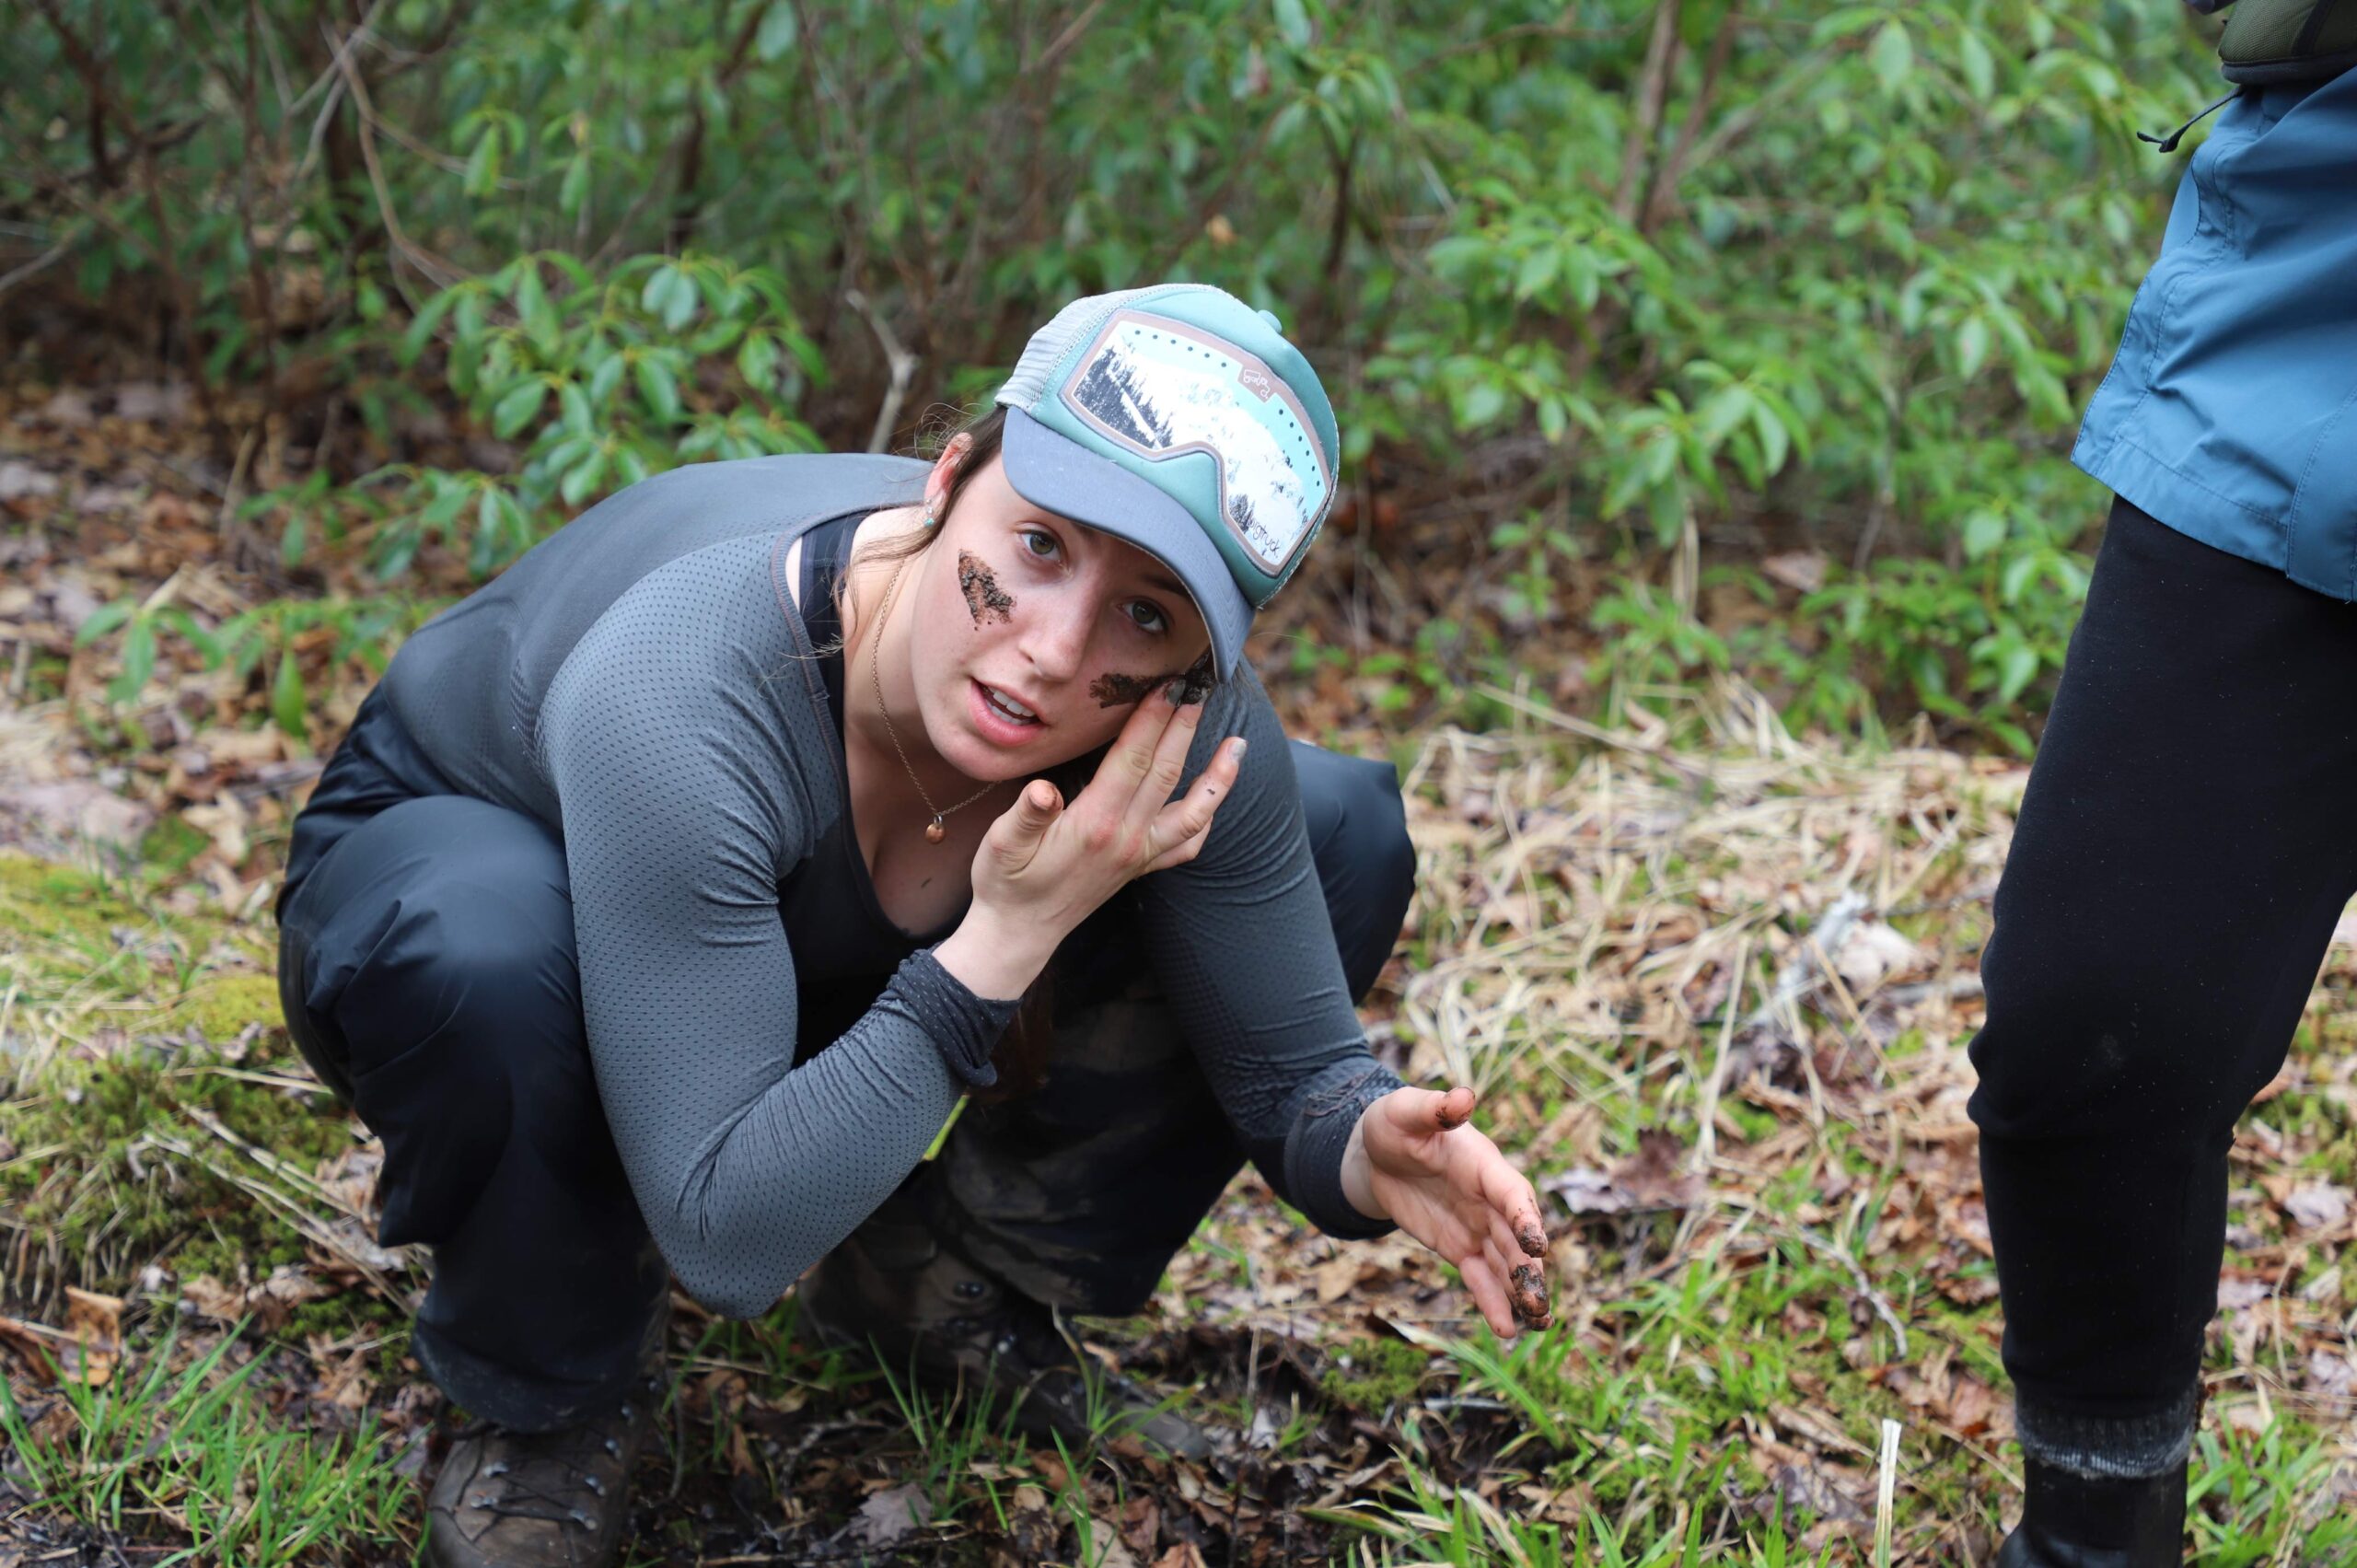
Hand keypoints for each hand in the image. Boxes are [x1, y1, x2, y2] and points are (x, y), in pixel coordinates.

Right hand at [969, 683, 1243, 946]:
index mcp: (1094, 825)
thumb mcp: (1001, 846)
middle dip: (1184, 727)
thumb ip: (1026, 815)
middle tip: (1199, 687)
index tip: (1165, 685)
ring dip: (1218, 777)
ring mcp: (1139, 856)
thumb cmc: (1005, 884)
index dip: (1150, 720)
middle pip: (1165, 773)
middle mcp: (1126, 839)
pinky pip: (1186, 845)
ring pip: (1192, 812)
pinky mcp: (1141, 868)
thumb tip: (1043, 791)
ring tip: (1239, 744)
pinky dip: (1206, 820)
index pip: (1131, 761)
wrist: (1018, 934)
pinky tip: (1213, 799)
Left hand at [1346, 1085, 1551, 1338]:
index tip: (1537, 1245)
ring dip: (1521, 1293)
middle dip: (1528, 1269)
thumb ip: (1435, 1108)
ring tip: (1538, 1323)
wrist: (1378, 1153)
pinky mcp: (1462, 1249)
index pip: (1511, 1193)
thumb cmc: (1396, 1123)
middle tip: (1539, 1301)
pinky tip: (1506, 1331)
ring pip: (1506, 1265)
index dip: (1525, 1218)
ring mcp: (1479, 1227)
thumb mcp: (1406, 1111)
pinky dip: (1492, 1302)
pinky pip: (1481, 1279)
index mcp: (1484, 1165)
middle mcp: (1490, 1200)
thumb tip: (1463, 1097)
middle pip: (1515, 1238)